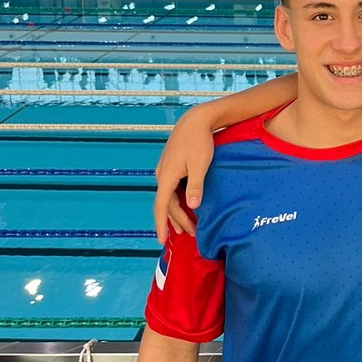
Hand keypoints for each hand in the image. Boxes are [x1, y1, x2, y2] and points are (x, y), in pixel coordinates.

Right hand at [153, 109, 215, 243]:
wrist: (195, 121)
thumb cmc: (199, 142)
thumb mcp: (200, 165)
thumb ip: (196, 186)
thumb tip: (193, 205)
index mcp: (167, 176)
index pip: (162, 206)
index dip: (161, 224)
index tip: (162, 240)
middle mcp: (162, 175)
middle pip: (167, 204)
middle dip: (177, 221)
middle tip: (192, 234)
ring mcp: (165, 170)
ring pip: (169, 197)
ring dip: (178, 212)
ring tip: (187, 228)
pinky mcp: (171, 166)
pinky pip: (171, 189)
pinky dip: (178, 201)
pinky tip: (186, 207)